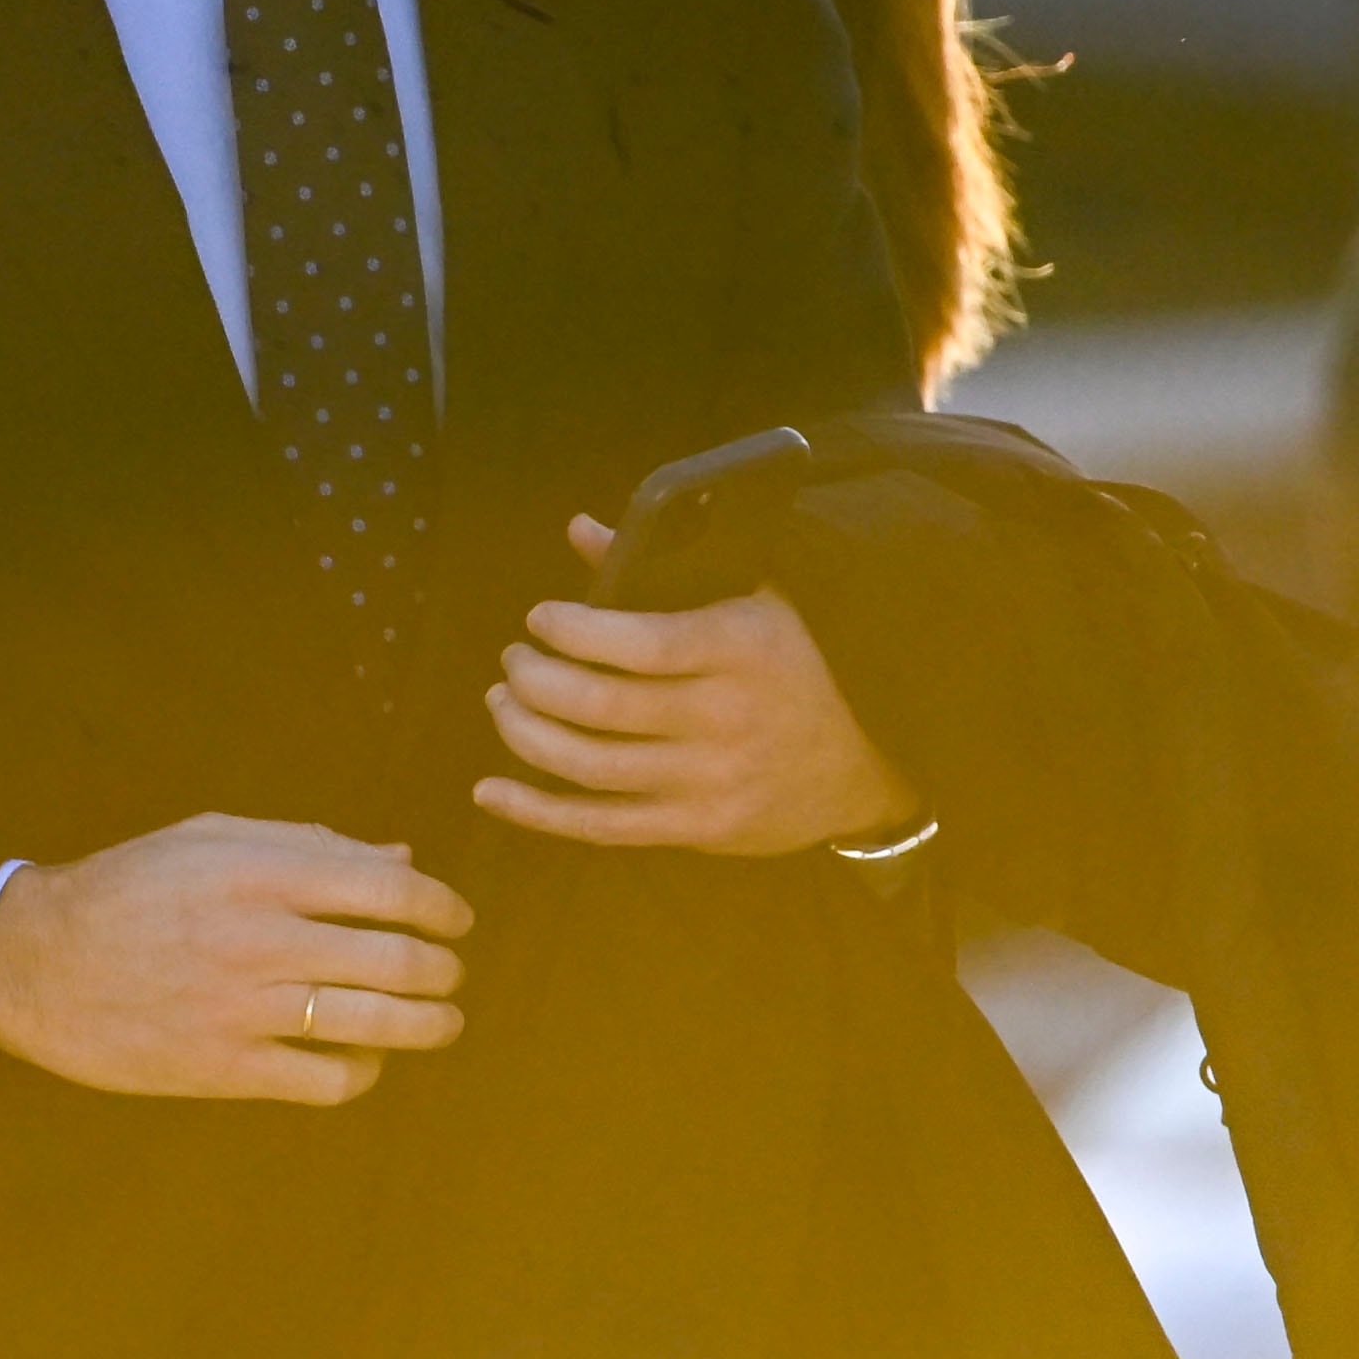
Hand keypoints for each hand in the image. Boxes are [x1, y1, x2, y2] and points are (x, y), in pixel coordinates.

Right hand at [0, 815, 470, 1103]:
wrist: (36, 962)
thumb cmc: (126, 889)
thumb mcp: (207, 840)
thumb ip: (307, 845)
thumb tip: (402, 858)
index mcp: (260, 872)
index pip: (392, 889)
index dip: (443, 907)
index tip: (455, 921)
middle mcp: (262, 939)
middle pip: (398, 959)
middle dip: (444, 969)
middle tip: (449, 973)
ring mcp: (246, 1009)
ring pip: (379, 1024)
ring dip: (429, 1024)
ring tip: (439, 1021)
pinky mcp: (227, 1068)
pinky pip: (330, 1080)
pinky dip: (365, 1072)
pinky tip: (364, 1058)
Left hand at [477, 513, 923, 853]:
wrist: (868, 763)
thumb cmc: (796, 663)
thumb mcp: (754, 598)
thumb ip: (663, 565)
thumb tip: (581, 530)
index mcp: (741, 648)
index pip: (639, 643)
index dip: (572, 630)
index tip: (540, 618)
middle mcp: (725, 718)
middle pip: (596, 705)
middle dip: (532, 678)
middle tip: (513, 660)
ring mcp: (711, 780)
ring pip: (587, 765)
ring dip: (523, 732)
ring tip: (502, 702)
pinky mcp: (699, 828)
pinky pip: (600, 826)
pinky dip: (535, 811)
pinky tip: (490, 791)